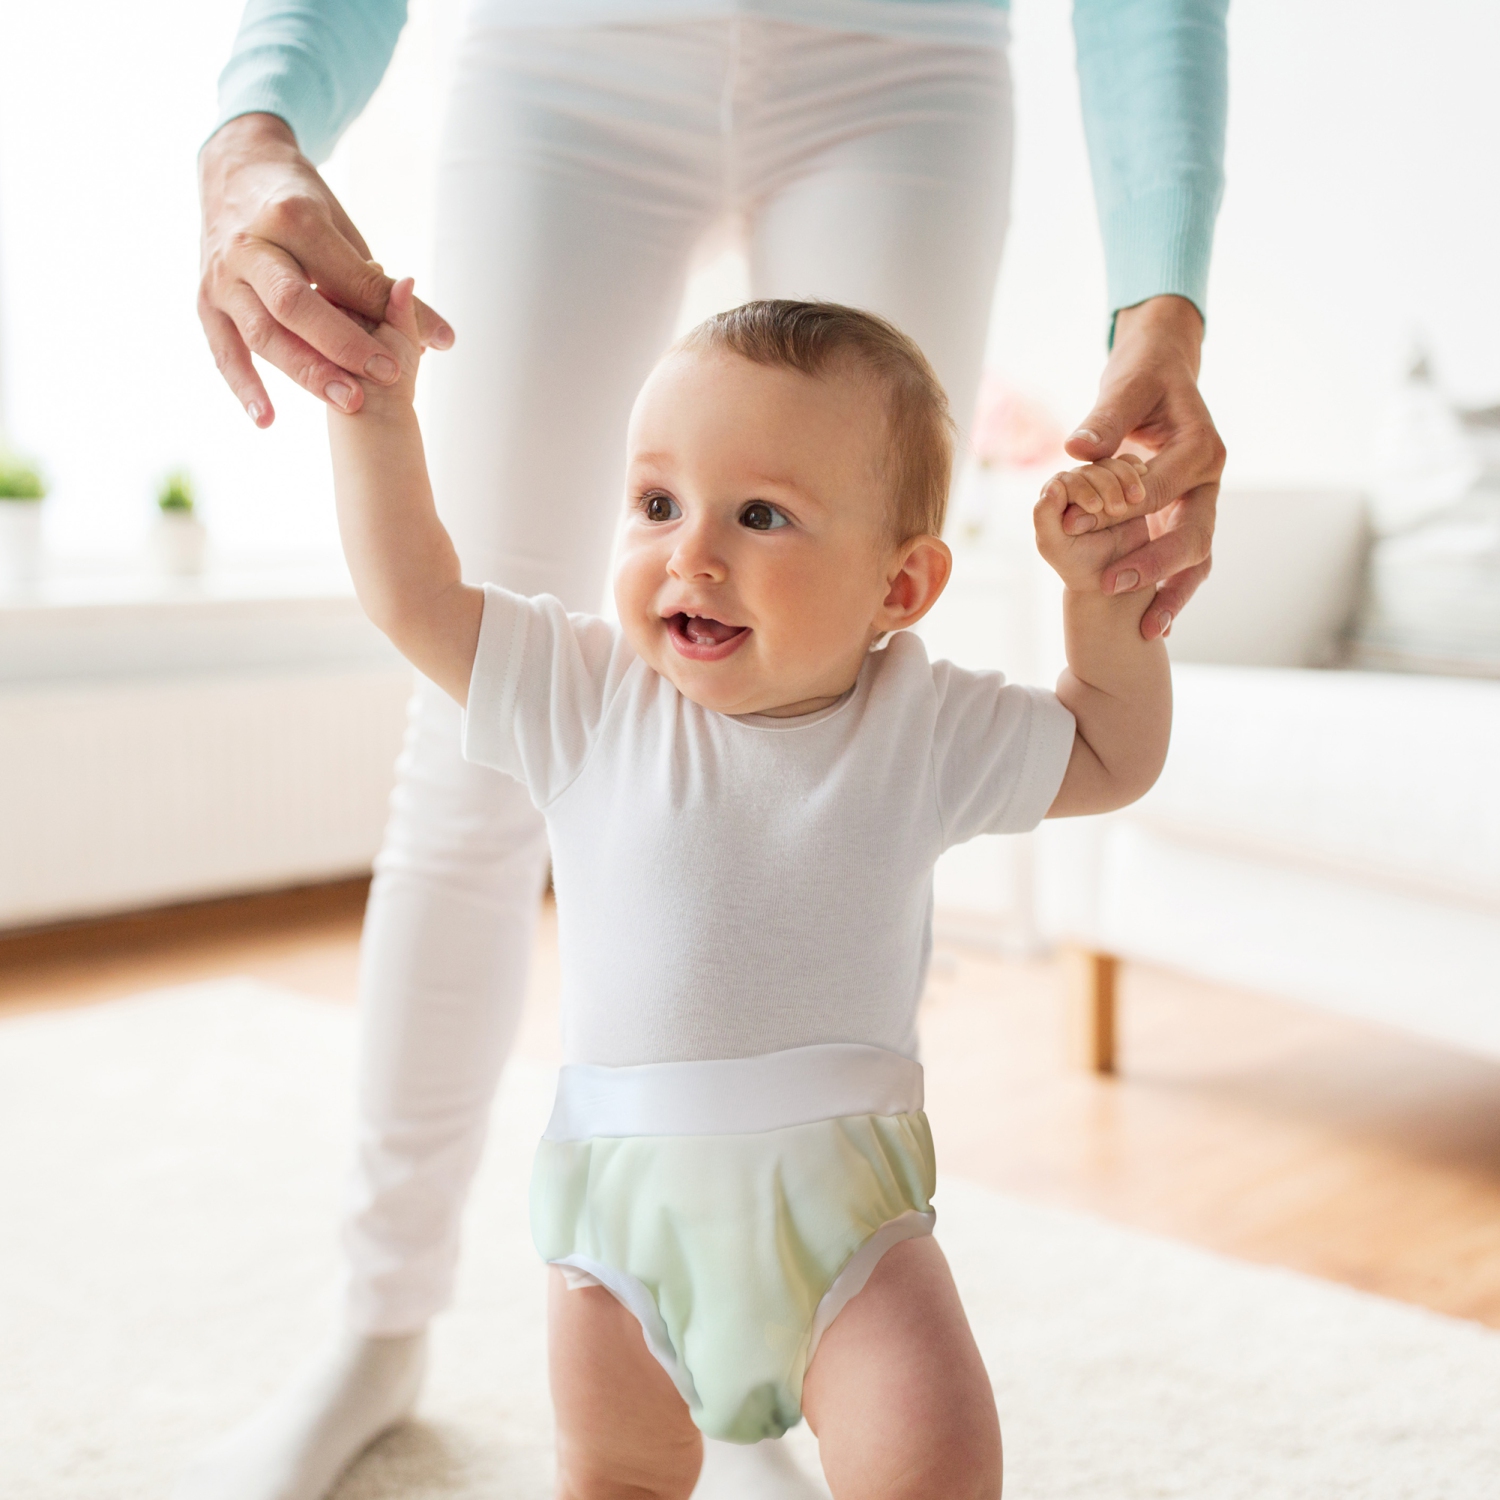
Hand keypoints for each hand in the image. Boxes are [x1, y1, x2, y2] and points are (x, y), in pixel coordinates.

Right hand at [197, 113, 453, 426]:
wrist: (234, 168)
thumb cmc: (300, 205)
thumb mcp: (343, 230)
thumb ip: (383, 287)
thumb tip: (443, 340)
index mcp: (292, 218)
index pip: (341, 275)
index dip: (378, 314)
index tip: (410, 354)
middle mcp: (251, 246)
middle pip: (295, 304)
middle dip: (343, 346)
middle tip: (387, 379)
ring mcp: (223, 275)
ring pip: (262, 331)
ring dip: (306, 372)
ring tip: (349, 404)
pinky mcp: (205, 300)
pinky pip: (222, 349)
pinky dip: (243, 386)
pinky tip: (267, 420)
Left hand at [1034, 457, 1152, 594]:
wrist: (1114, 575)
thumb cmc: (1079, 564)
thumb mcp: (1055, 545)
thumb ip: (1045, 517)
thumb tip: (1053, 486)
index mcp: (1052, 498)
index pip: (1065, 480)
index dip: (1081, 489)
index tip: (1096, 508)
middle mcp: (1075, 486)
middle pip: (1090, 469)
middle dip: (1106, 485)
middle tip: (1117, 510)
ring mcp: (1100, 483)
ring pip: (1111, 464)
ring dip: (1125, 478)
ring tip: (1135, 500)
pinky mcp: (1124, 484)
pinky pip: (1130, 465)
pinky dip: (1137, 471)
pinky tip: (1143, 485)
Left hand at [1062, 295, 1225, 639]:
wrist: (1164, 372)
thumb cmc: (1143, 376)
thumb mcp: (1126, 387)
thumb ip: (1105, 418)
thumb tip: (1077, 448)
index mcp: (1201, 447)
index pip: (1159, 487)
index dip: (1116, 508)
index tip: (1074, 524)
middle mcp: (1209, 480)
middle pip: (1193, 533)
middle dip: (1154, 564)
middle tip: (1112, 585)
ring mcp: (1202, 502)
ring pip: (1197, 556)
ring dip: (1172, 592)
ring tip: (1148, 628)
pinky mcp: (1188, 516)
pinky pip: (1186, 560)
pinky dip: (1172, 591)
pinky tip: (1155, 624)